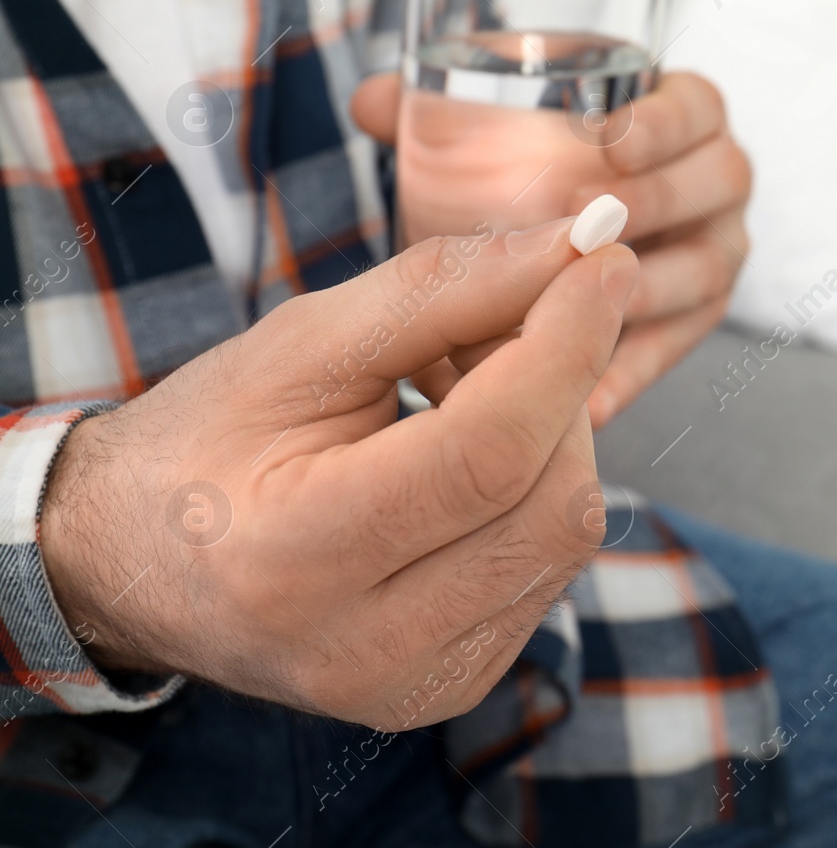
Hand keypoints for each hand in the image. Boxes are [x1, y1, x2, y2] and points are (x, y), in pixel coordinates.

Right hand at [40, 222, 637, 729]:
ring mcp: (416, 684)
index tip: (603, 264)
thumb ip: (447, 289)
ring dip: (553, 435)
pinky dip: (536, 488)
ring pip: (566, 536)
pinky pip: (548, 568)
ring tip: (469, 389)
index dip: (564, 347)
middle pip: (549, 501)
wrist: (135, 566)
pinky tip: (473, 456)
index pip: (486, 453)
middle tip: (504, 322)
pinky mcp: (454, 684)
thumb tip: (585, 249)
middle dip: (560, 388)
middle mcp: (364, 650)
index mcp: (295, 558)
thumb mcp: (305, 342)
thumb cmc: (210, 439)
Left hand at [351, 70, 751, 426]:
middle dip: (657, 200)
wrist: (568, 222)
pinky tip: (584, 404)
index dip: (663, 120)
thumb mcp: (492, 119)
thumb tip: (370, 102)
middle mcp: (711, 183)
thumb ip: (436, 109)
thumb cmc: (533, 157)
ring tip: (580, 310)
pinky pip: (673, 351)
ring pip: (703, 272)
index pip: (697, 104)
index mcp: (679, 114)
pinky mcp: (690, 322)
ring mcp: (710, 252)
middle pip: (717, 183)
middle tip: (592, 223)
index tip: (609, 139)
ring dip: (645, 290)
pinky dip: (629, 376)